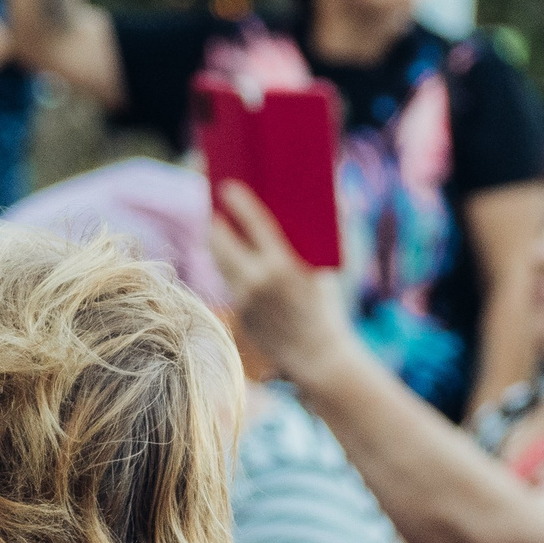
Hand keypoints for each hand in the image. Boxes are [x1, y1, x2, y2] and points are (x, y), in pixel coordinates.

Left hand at [207, 182, 352, 383]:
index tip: (226, 186)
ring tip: (217, 228)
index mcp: (282, 265)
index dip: (238, 203)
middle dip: (216, 222)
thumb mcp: (327, 270)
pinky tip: (230, 257)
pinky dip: (230, 268)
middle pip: (223, 243)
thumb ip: (317, 238)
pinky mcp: (239, 315)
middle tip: (216, 208)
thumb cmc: (327, 308)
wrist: (318, 356)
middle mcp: (257, 282)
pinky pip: (230, 284)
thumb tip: (323, 201)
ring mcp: (244, 300)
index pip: (253, 224)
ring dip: (217, 244)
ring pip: (221, 264)